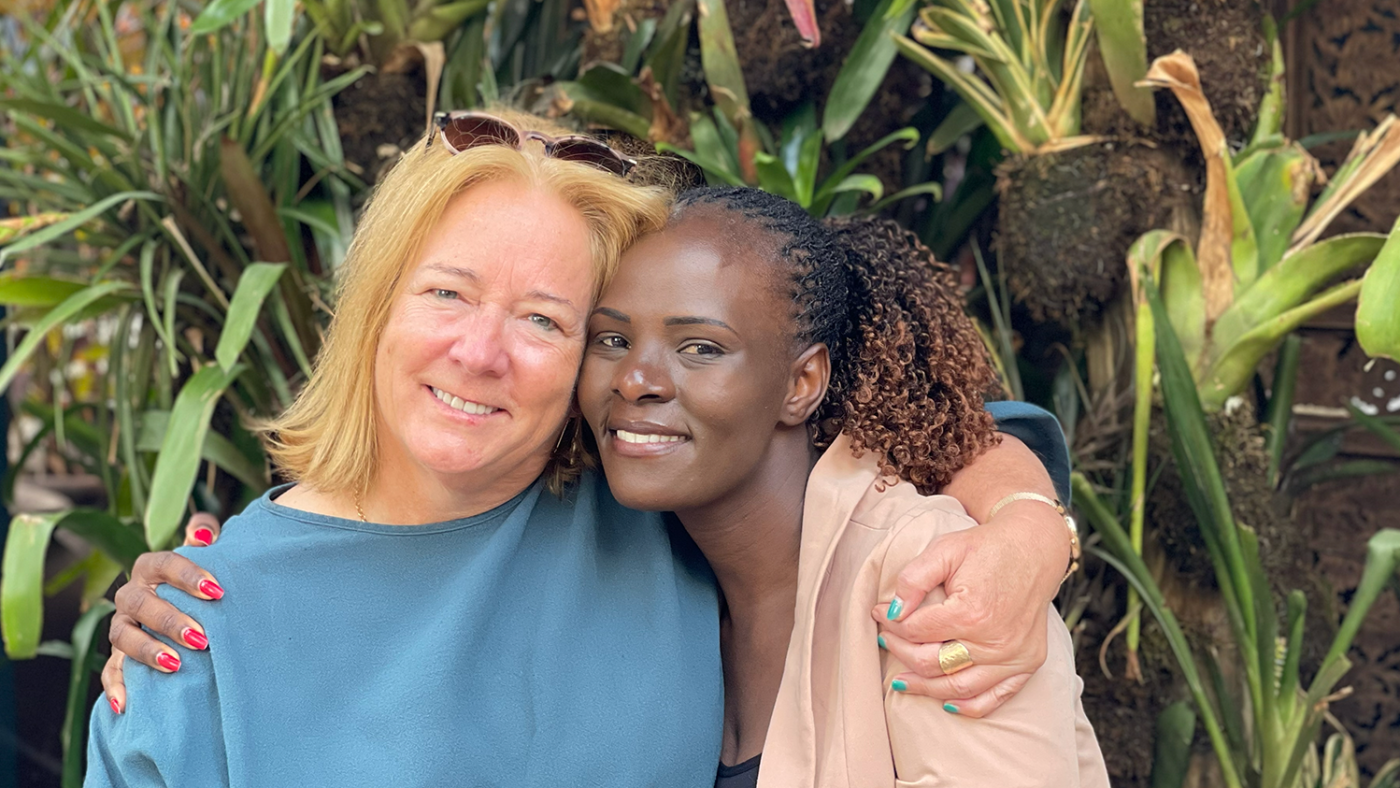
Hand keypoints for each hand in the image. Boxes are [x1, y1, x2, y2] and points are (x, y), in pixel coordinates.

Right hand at [103, 514, 223, 713]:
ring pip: (123, 635)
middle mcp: (133, 594)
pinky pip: (111, 671)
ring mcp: (123, 625)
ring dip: (146, 650)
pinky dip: (114, 687)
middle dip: (170, 619)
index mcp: (153, 567)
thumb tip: (205, 531)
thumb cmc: (202, 581)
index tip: (218, 591)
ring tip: (175, 663)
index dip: (188, 575)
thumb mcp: (209, 556)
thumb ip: (206, 536)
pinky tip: (125, 705)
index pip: (164, 564)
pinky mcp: (120, 655)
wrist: (190, 607)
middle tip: (202, 636)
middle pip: (142, 602)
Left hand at [873, 500, 1068, 716]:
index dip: (891, 625)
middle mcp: (994, 640)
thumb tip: (890, 611)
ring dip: (925, 688)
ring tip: (902, 682)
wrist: (1033, 549)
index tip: (880, 614)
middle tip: (885, 642)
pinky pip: (996, 696)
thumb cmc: (985, 549)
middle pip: (932, 663)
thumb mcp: (944, 550)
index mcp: (970, 612)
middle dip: (901, 653)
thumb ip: (913, 579)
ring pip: (958, 687)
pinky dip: (971, 706)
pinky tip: (948, 704)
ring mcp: (1013, 656)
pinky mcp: (1027, 662)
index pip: (916, 631)